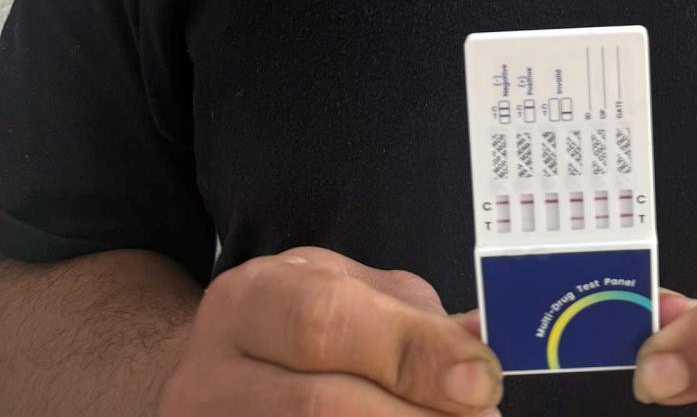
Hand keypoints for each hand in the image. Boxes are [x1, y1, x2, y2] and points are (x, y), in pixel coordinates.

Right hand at [158, 245, 503, 415]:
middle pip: (322, 406)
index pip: (328, 323)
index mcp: (249, 301)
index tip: (483, 379)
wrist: (211, 381)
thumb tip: (481, 347)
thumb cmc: (294, 330)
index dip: (413, 354)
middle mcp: (213, 376)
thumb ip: (413, 318)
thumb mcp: (344, 293)